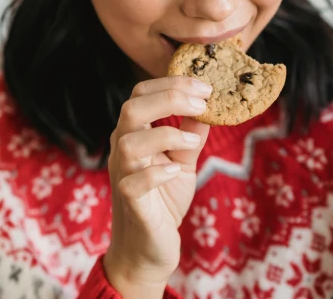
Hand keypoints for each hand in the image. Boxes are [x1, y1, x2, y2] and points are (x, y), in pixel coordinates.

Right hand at [104, 76, 211, 295]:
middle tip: (203, 101)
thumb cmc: (163, 201)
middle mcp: (123, 150)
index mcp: (134, 134)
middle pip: (132, 108)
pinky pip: (134, 182)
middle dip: (170, 97)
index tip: (205, 86)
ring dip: (166, 134)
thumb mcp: (182, 162)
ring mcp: (123, 175)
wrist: (149, 249)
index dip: (172, 83)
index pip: (142, 94)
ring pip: (129, 142)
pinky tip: (175, 171)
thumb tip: (209, 107)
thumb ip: (191, 135)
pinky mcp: (130, 202)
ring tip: (193, 141)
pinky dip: (157, 172)